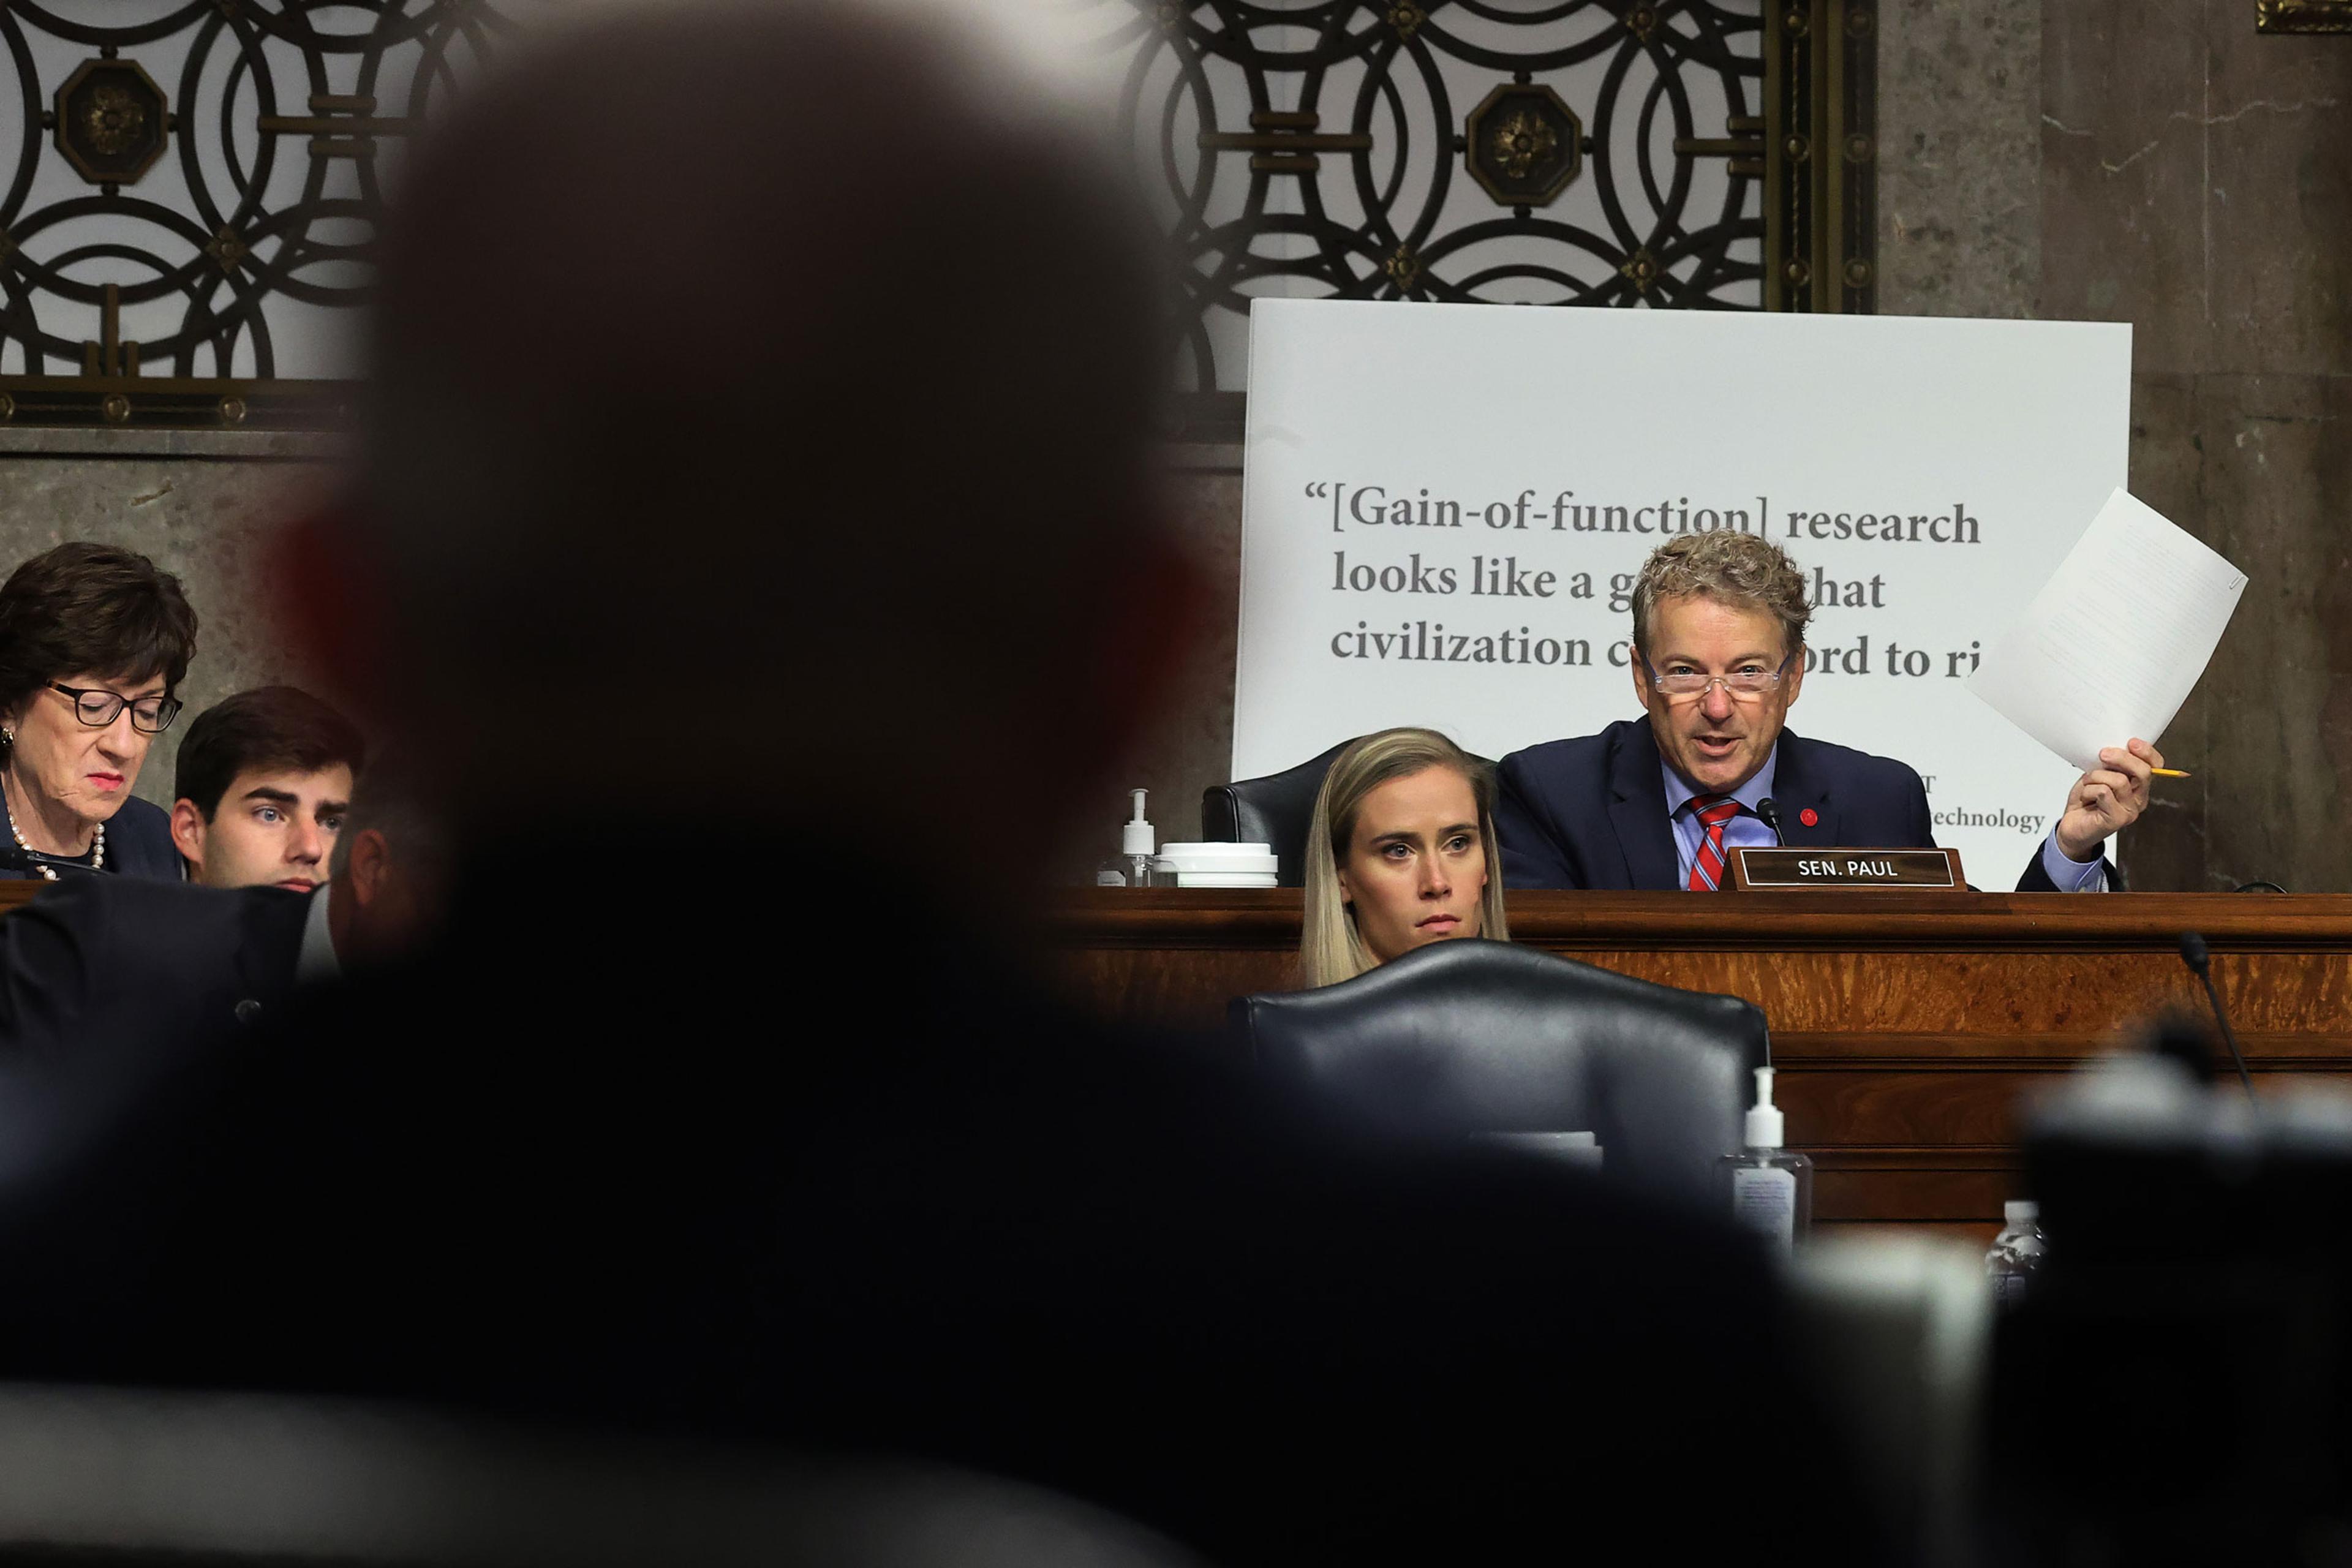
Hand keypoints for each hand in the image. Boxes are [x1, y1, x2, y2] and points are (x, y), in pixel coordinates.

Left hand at [2055, 738, 2161, 860]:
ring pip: (2119, 781)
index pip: (2156, 766)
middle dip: (2121, 758)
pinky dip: (2089, 790)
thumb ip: (2111, 764)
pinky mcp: (2118, 819)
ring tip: (2087, 784)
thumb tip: (2114, 748)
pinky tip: (2085, 797)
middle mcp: (2139, 798)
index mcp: (2138, 785)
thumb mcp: (2098, 774)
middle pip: (2143, 772)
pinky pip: (2104, 792)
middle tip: (2103, 754)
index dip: (2147, 752)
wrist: (2071, 826)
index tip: (2131, 742)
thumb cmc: (2085, 800)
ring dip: (2096, 777)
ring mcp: (2130, 810)